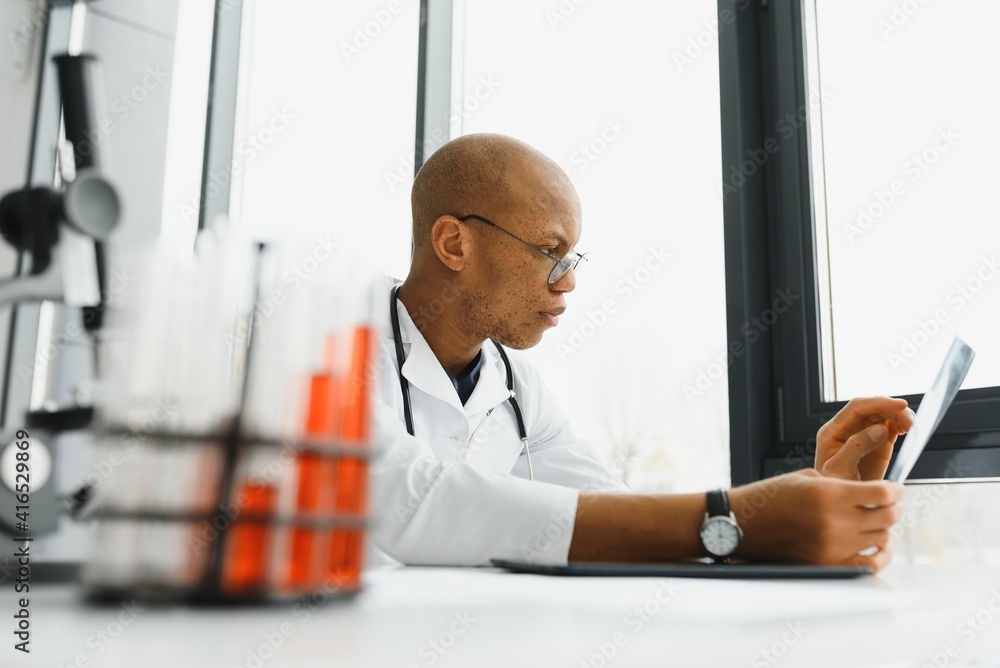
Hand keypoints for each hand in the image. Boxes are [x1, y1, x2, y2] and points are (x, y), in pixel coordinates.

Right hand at [730, 469, 903, 571]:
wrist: (742, 524)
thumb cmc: (770, 499)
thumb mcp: (806, 478)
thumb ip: (842, 484)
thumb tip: (871, 491)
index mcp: (829, 494)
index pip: (883, 493)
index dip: (896, 489)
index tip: (896, 488)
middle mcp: (835, 522)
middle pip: (888, 516)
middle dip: (894, 507)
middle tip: (891, 503)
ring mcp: (833, 547)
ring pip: (882, 539)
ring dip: (885, 529)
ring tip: (878, 522)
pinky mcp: (828, 565)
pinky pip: (869, 564)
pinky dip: (879, 555)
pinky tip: (876, 545)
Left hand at [815, 396, 914, 480]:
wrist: (840, 503)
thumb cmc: (833, 486)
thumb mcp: (839, 469)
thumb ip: (856, 447)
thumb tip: (879, 429)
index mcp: (833, 431)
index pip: (856, 408)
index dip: (878, 402)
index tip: (900, 405)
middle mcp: (847, 428)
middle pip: (871, 408)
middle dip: (892, 409)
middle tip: (910, 421)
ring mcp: (862, 434)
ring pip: (882, 415)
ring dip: (899, 416)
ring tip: (911, 426)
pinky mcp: (877, 442)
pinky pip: (890, 426)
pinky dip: (902, 425)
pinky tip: (909, 430)